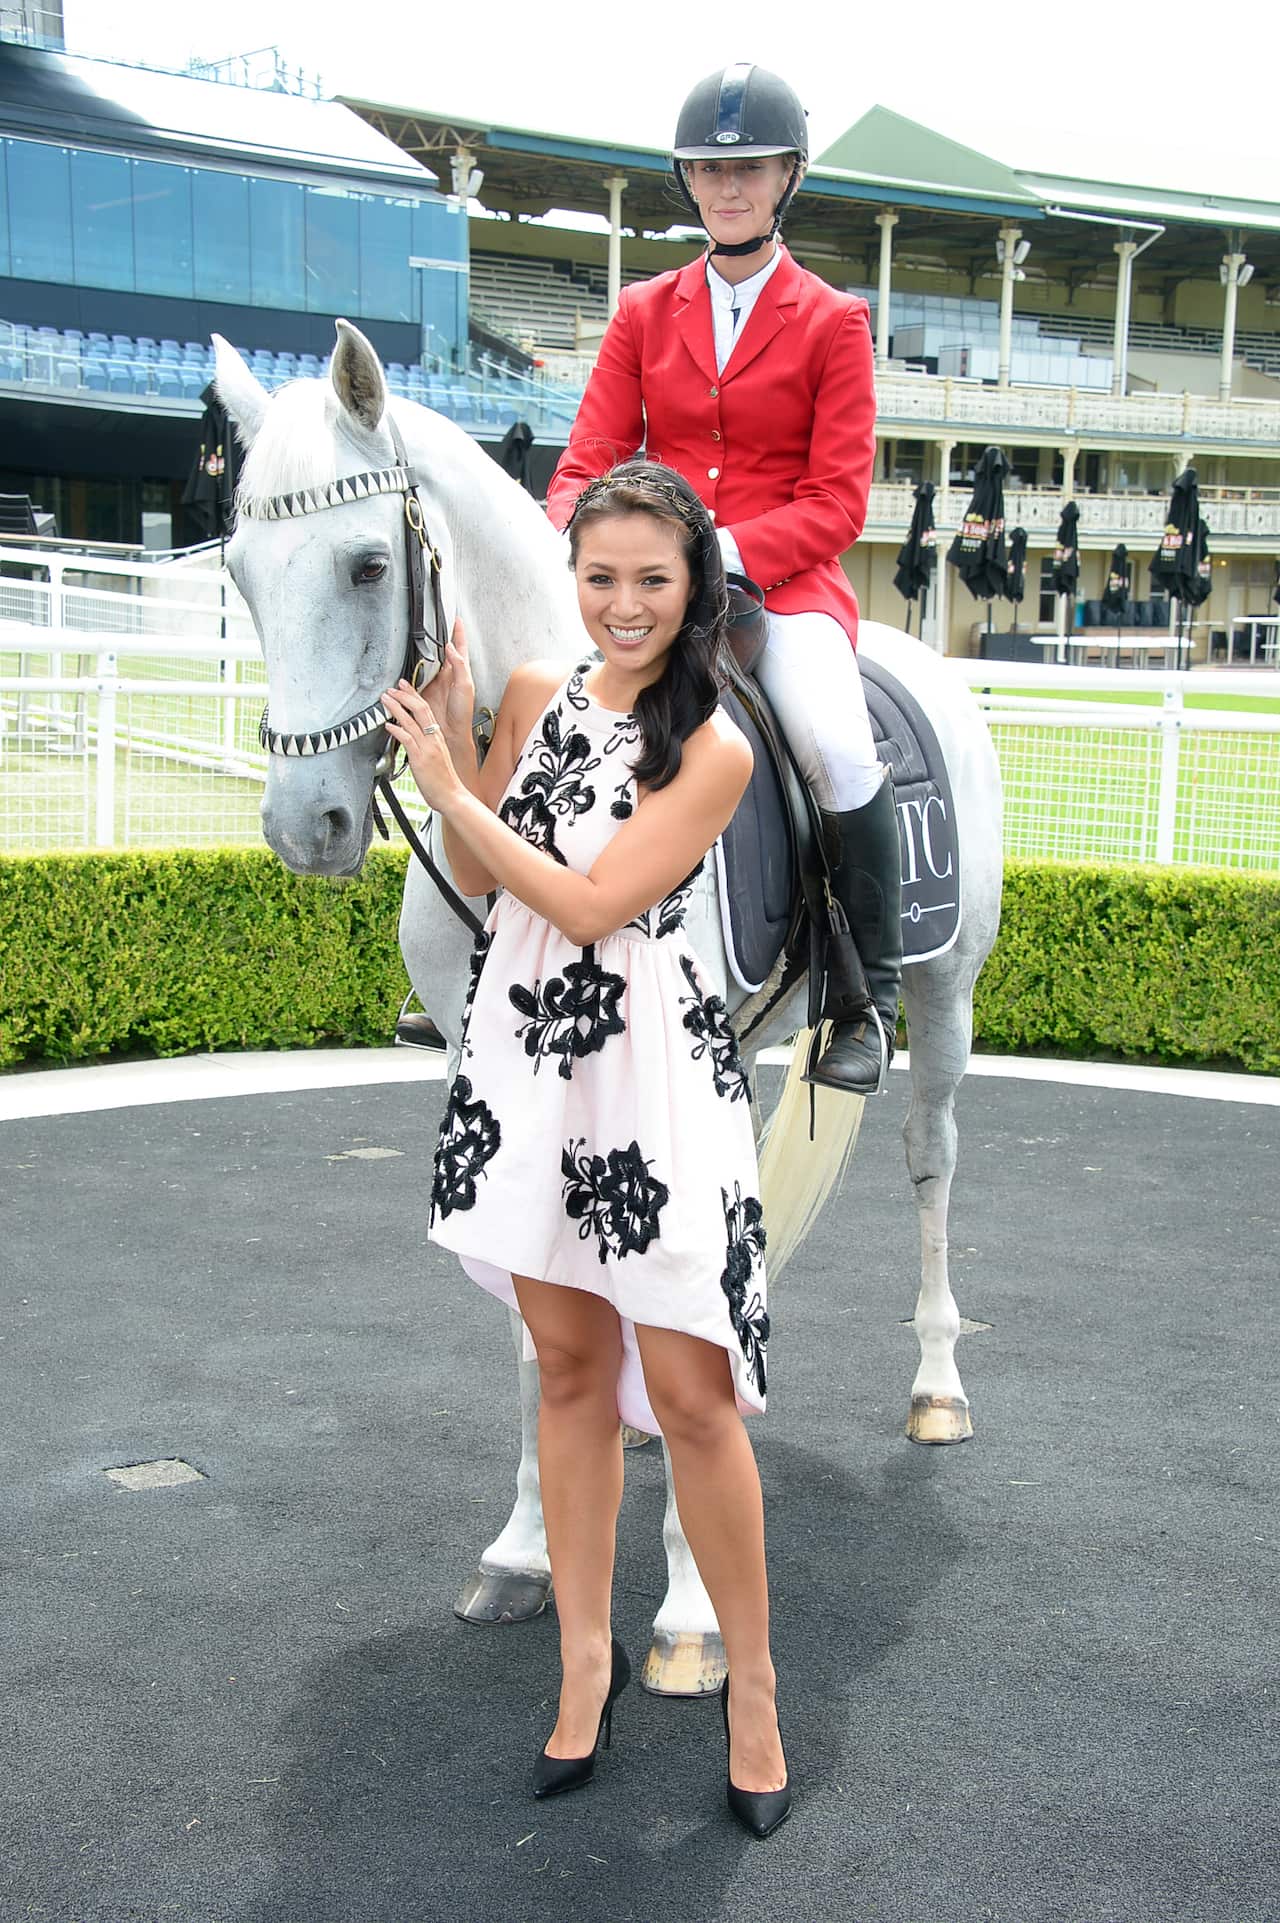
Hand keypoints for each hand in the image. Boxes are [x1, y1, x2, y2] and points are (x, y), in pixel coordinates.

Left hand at [382, 680, 463, 810]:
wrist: (452, 796)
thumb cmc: (444, 781)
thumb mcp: (436, 757)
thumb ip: (425, 746)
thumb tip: (411, 739)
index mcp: (437, 737)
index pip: (426, 710)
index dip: (414, 696)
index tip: (404, 686)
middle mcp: (433, 739)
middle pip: (420, 709)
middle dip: (405, 695)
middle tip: (393, 687)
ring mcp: (427, 748)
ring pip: (411, 721)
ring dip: (397, 708)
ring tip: (386, 699)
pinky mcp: (421, 759)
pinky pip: (408, 740)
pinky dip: (397, 730)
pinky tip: (388, 725)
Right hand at [421, 618, 475, 744]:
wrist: (450, 731)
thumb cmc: (462, 712)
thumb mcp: (465, 686)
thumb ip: (458, 665)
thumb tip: (451, 647)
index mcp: (460, 671)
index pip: (459, 646)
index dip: (458, 632)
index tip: (455, 618)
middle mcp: (446, 674)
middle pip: (440, 650)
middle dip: (437, 637)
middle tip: (433, 624)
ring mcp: (434, 681)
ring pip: (426, 661)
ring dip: (421, 653)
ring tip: (417, 640)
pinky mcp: (423, 690)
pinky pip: (414, 677)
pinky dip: (409, 671)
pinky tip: (405, 666)